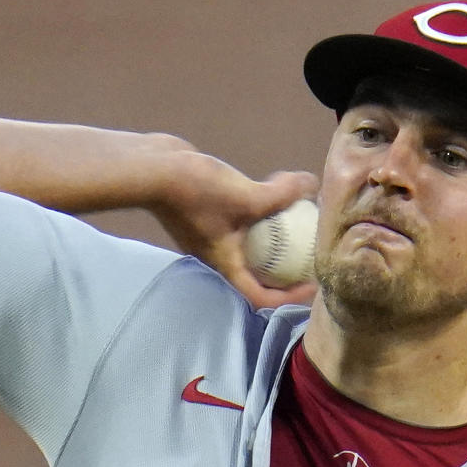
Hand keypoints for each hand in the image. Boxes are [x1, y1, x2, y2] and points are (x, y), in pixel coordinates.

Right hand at [152, 152, 319, 308]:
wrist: (153, 168)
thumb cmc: (194, 192)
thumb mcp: (247, 196)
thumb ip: (283, 194)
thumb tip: (312, 186)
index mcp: (226, 263)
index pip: (261, 297)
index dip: (290, 298)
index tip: (313, 285)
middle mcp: (218, 253)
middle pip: (259, 271)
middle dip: (288, 265)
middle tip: (312, 250)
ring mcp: (211, 232)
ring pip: (251, 241)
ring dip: (276, 232)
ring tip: (300, 214)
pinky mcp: (209, 210)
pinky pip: (242, 217)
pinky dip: (260, 209)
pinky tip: (274, 186)